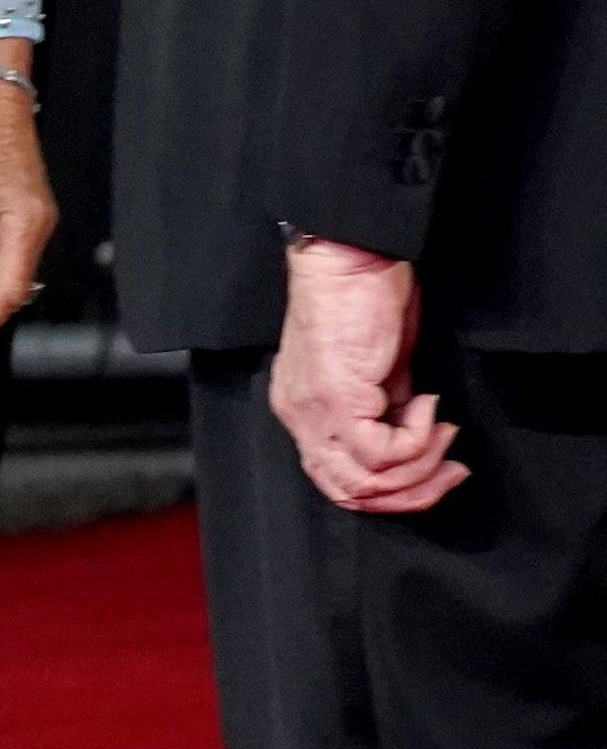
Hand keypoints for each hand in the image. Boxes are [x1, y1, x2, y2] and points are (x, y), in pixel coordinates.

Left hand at [269, 238, 469, 514]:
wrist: (351, 256)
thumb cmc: (365, 297)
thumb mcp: (381, 368)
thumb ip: (389, 410)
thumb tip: (416, 440)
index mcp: (303, 409)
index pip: (338, 480)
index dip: (393, 490)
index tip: (436, 472)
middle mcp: (299, 416)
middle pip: (349, 491)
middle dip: (410, 492)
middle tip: (449, 470)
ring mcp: (313, 412)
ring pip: (365, 483)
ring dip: (418, 470)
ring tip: (444, 436)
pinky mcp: (335, 400)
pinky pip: (382, 454)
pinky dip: (416, 440)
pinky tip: (428, 405)